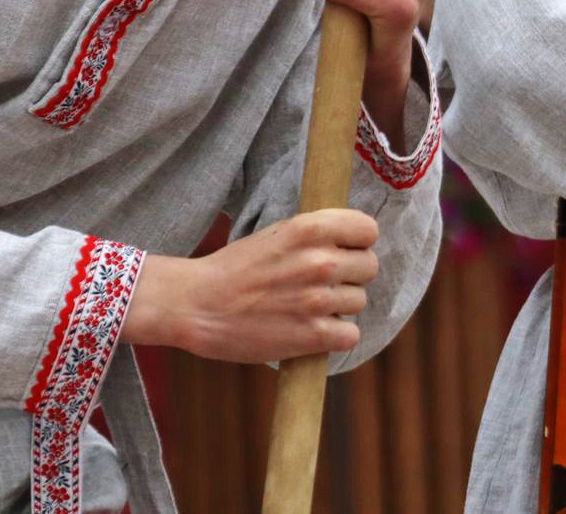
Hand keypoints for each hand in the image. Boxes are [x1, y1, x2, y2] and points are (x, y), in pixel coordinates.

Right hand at [122, 209, 381, 360]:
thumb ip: (316, 234)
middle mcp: (320, 261)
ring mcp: (318, 299)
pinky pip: (351, 335)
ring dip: (339, 307)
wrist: (196, 305)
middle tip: (321, 284)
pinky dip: (336, 337)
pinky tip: (313, 331)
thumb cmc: (235, 269)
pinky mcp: (313, 335)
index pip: (368, 230)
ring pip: (359, 301)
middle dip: (350, 276)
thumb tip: (353, 240)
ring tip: (307, 308)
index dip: (357, 242)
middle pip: (369, 267)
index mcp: (310, 228)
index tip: (344, 251)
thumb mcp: (277, 234)